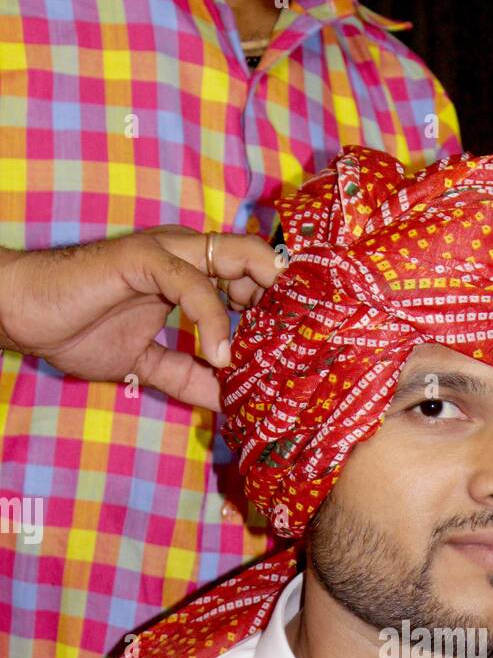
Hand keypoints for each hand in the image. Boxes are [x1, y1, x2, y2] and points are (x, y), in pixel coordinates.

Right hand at [0, 227, 282, 411]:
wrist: (26, 315)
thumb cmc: (79, 330)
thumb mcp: (149, 365)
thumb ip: (190, 378)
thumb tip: (230, 404)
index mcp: (191, 274)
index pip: (252, 278)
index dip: (279, 309)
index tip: (297, 351)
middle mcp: (186, 256)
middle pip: (258, 260)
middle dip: (286, 300)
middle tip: (300, 346)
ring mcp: (167, 253)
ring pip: (237, 257)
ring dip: (263, 303)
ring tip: (273, 350)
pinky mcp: (144, 258)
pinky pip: (193, 282)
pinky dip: (214, 318)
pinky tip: (222, 356)